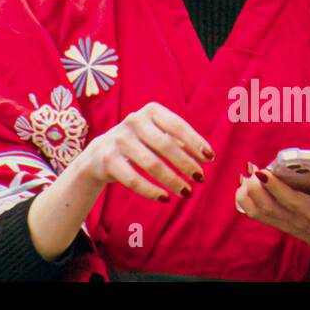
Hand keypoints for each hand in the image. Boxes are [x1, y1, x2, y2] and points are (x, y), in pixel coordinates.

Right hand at [70, 102, 213, 201]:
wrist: (99, 154)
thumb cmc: (140, 143)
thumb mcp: (158, 135)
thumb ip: (180, 141)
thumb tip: (207, 156)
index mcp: (150, 111)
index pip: (177, 125)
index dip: (195, 142)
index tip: (210, 158)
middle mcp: (133, 121)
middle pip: (165, 145)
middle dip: (186, 164)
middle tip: (201, 179)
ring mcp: (119, 140)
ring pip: (152, 164)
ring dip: (173, 181)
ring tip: (187, 192)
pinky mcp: (108, 160)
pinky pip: (133, 180)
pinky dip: (151, 191)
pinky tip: (165, 199)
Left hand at [235, 163, 309, 279]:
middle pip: (291, 202)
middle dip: (273, 185)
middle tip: (261, 171)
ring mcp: (293, 222)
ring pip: (267, 210)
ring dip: (253, 190)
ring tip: (251, 173)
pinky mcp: (280, 225)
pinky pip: (256, 214)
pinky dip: (245, 199)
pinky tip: (245, 183)